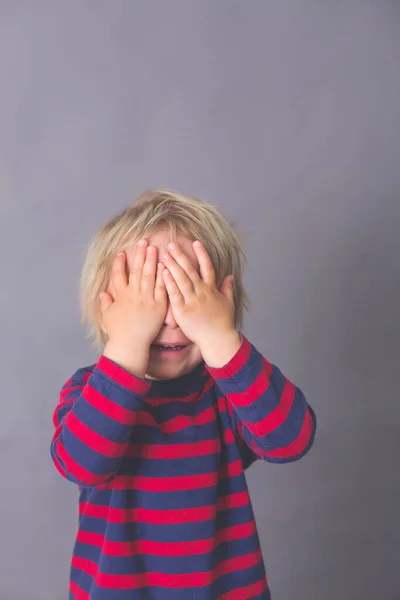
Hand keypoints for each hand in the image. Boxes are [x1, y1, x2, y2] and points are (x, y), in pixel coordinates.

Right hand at [99, 240, 166, 374]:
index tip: (121, 253)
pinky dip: (163, 276)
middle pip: (136, 270)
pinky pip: (162, 288)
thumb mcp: (107, 317)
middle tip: (143, 242)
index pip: (118, 275)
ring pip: (149, 275)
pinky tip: (165, 265)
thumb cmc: (118, 333)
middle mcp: (133, 294)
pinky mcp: (158, 305)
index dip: (119, 263)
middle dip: (139, 255)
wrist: (130, 344)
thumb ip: (105, 304)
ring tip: (154, 248)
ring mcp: (146, 299)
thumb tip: (102, 295)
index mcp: (120, 296)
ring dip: (151, 260)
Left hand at [161, 240, 240, 362]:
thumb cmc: (222, 323)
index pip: (207, 267)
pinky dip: (168, 282)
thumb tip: (230, 275)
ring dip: (172, 265)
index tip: (196, 242)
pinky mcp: (183, 311)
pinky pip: (174, 293)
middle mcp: (202, 292)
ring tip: (164, 253)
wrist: (217, 340)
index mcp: (212, 289)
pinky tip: (162, 272)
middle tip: (172, 244)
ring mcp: (192, 301)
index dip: (201, 254)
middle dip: (181, 256)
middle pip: (190, 270)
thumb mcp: (228, 303)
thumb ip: (227, 288)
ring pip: (181, 279)